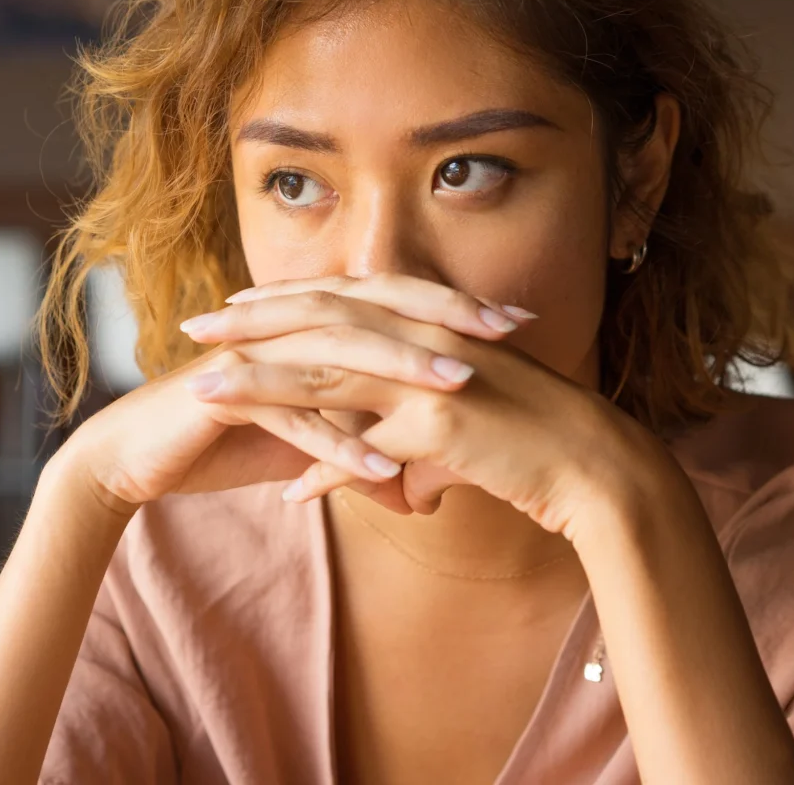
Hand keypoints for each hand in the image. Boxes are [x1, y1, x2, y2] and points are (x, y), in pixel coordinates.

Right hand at [64, 276, 523, 516]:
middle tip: (507, 330)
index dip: (452, 306)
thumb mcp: (308, 441)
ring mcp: (256, 359)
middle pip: (375, 312)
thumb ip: (359, 445)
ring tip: (462, 386)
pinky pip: (291, 421)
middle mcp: (287, 330)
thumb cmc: (228, 439)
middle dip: (442, 319)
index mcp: (311, 326)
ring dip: (401, 373)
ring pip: (338, 357)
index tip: (516, 319)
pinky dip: (338, 448)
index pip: (393, 303)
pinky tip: (384, 474)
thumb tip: (413, 482)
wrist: (138, 455)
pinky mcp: (226, 397)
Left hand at [182, 272, 659, 537]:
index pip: (341, 299)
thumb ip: (419, 438)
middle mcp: (425, 338)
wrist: (597, 465)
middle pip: (322, 322)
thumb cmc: (534, 439)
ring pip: (329, 374)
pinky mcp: (445, 424)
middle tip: (197, 329)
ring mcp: (434, 377)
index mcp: (428, 324)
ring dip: (263, 384)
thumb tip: (389, 482)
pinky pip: (369, 450)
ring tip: (205, 391)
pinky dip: (329, 473)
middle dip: (253, 325)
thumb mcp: (468, 419)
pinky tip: (291, 495)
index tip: (236, 306)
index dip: (285, 300)